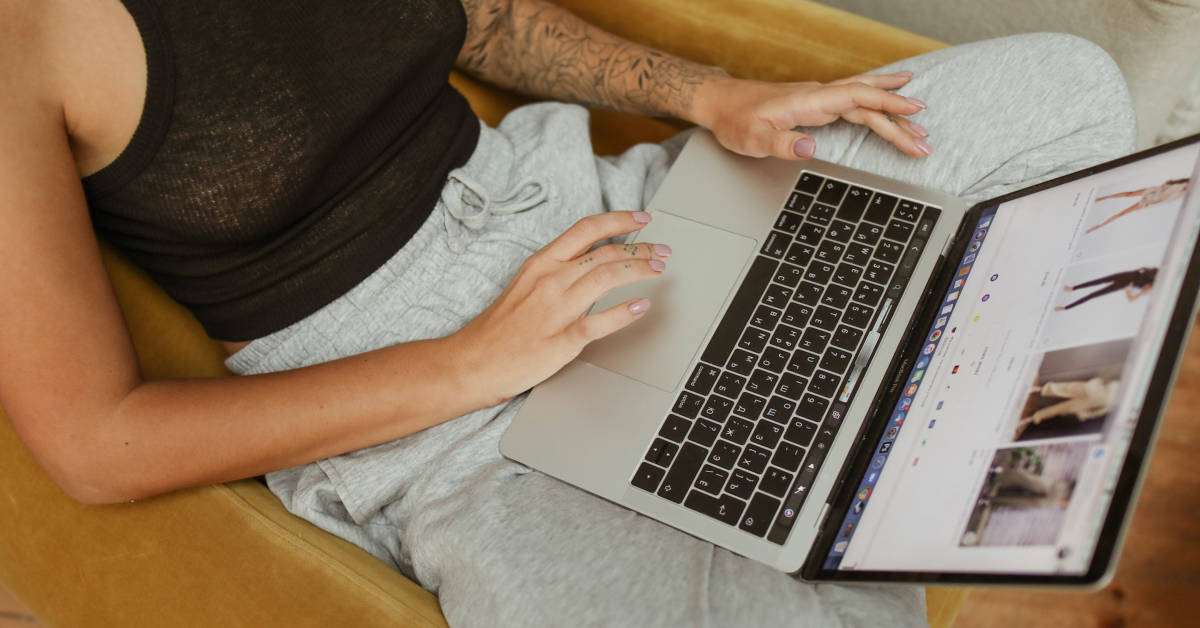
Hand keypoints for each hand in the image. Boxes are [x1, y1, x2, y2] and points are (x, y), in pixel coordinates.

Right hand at [448, 211, 669, 404]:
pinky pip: (600, 322)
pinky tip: (641, 306)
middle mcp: (551, 281)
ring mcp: (557, 310)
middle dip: (641, 248)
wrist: (472, 362)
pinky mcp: (562, 340)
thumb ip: (556, 273)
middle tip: (662, 251)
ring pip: (607, 278)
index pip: (586, 230)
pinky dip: (625, 313)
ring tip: (658, 270)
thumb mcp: (524, 286)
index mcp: (541, 264)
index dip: (619, 220)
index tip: (642, 218)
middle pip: (605, 252)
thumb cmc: (498, 329)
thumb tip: (590, 264)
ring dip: (639, 270)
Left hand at [691, 71, 930, 159]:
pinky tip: (890, 100)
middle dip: (898, 118)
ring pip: (864, 99)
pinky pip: (854, 100)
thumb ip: (780, 143)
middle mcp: (819, 95)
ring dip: (891, 111)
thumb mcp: (752, 138)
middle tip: (925, 138)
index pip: (857, 97)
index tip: (913, 114)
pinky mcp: (816, 104)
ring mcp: (819, 98)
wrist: (720, 103)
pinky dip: (876, 102)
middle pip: (867, 100)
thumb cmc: (735, 120)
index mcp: (809, 100)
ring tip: (921, 122)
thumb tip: (809, 149)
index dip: (886, 104)